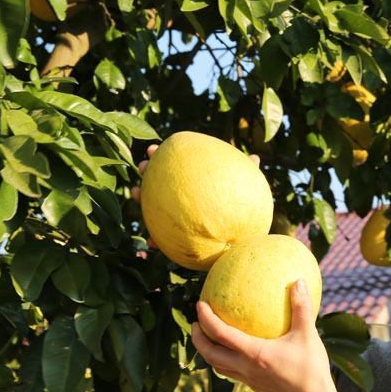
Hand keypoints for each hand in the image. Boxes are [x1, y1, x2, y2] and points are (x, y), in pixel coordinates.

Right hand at [132, 143, 261, 251]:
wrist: (243, 240)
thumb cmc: (245, 209)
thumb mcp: (246, 191)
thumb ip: (248, 176)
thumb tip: (256, 159)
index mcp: (193, 180)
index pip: (175, 164)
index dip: (162, 156)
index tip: (154, 149)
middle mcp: (183, 196)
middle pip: (159, 181)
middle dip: (147, 172)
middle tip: (142, 166)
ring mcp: (178, 216)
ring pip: (153, 207)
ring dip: (141, 199)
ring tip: (134, 193)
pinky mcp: (178, 238)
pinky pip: (164, 240)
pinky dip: (156, 240)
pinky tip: (151, 242)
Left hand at [191, 279, 350, 391]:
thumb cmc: (311, 367)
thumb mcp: (308, 334)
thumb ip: (301, 307)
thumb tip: (299, 281)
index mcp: (254, 353)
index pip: (221, 334)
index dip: (206, 319)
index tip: (200, 305)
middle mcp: (245, 368)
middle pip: (210, 354)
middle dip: (198, 338)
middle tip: (195, 322)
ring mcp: (248, 379)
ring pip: (217, 366)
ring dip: (207, 351)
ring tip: (207, 337)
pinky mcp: (254, 385)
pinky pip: (230, 371)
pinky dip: (223, 359)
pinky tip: (233, 351)